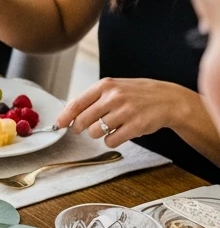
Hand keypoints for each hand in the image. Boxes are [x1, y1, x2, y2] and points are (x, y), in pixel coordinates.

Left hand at [55, 77, 185, 145]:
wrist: (169, 100)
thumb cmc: (138, 94)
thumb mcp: (115, 88)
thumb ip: (93, 98)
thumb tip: (68, 112)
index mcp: (106, 85)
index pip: (77, 104)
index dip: (65, 117)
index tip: (59, 125)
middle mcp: (114, 97)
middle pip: (83, 121)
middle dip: (81, 128)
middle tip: (87, 128)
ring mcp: (125, 112)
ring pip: (95, 133)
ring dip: (100, 134)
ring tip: (111, 126)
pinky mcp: (134, 126)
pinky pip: (111, 141)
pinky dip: (112, 141)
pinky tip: (121, 132)